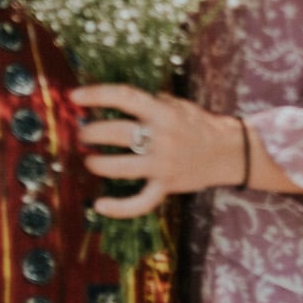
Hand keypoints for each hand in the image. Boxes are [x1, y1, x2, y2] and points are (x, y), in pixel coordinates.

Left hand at [71, 83, 246, 218]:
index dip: (98, 95)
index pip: (125, 97)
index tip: (75, 97)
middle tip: (82, 133)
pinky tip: (99, 206)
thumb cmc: (196, 123)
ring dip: (99, 163)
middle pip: (119, 133)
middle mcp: (162, 137)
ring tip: (89, 160)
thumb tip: (112, 101)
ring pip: (122, 167)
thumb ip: (149, 103)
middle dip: (93, 132)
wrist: (228, 151)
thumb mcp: (176, 104)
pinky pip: (140, 202)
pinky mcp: (167, 187)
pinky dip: (119, 207)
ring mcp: (164, 165)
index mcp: (163, 111)